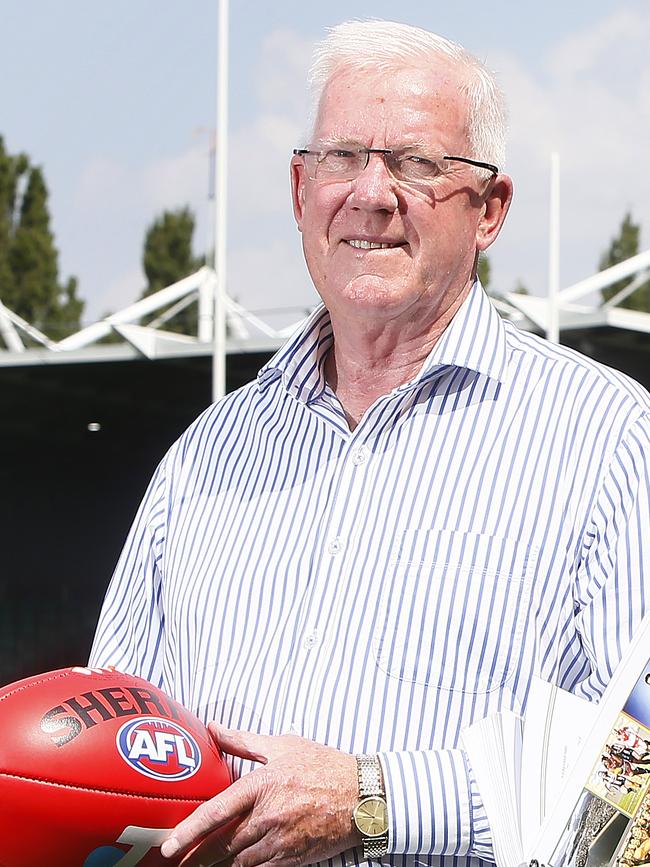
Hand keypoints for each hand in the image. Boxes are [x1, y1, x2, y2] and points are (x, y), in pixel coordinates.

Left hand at [161, 723, 361, 866]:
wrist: (363, 797)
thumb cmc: (322, 765)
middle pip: (221, 844)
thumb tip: (212, 728)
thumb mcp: (282, 745)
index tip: (168, 844)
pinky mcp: (292, 860)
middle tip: (172, 862)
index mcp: (262, 785)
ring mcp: (280, 842)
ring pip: (237, 862)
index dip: (190, 831)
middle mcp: (267, 817)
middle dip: (196, 856)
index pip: (217, 812)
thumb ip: (243, 740)